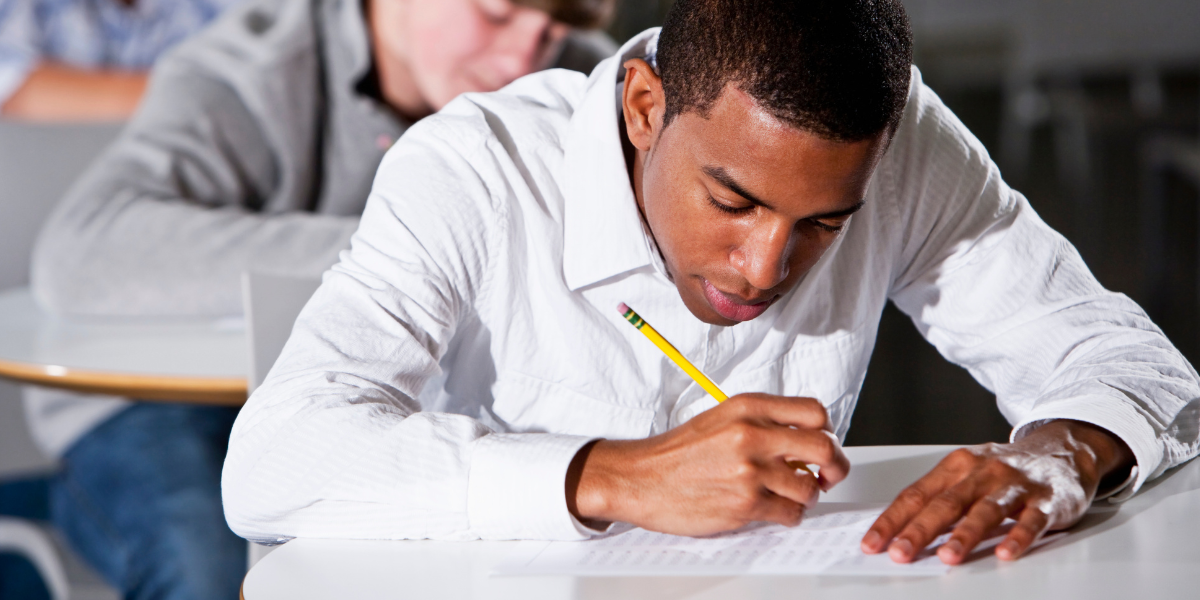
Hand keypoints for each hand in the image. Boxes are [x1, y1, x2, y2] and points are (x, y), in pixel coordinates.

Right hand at [566, 393, 850, 535]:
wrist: (640, 478)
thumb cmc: (678, 452)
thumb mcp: (721, 418)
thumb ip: (762, 423)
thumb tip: (804, 439)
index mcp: (748, 408)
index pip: (815, 412)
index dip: (827, 431)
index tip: (822, 443)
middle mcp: (751, 435)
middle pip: (824, 448)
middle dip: (834, 467)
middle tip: (827, 476)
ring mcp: (749, 471)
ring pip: (809, 487)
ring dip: (806, 496)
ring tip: (789, 496)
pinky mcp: (744, 504)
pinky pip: (790, 514)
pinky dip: (788, 516)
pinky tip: (772, 510)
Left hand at [861, 420, 1133, 564]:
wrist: (1061, 451)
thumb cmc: (1004, 470)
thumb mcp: (966, 475)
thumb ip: (937, 498)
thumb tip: (896, 530)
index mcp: (955, 466)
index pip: (916, 494)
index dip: (892, 520)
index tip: (872, 543)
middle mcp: (981, 472)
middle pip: (945, 503)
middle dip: (919, 530)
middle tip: (900, 553)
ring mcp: (1014, 485)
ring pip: (985, 511)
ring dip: (965, 534)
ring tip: (948, 557)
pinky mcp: (1046, 500)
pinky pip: (1031, 520)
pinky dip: (1018, 537)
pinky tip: (1006, 552)